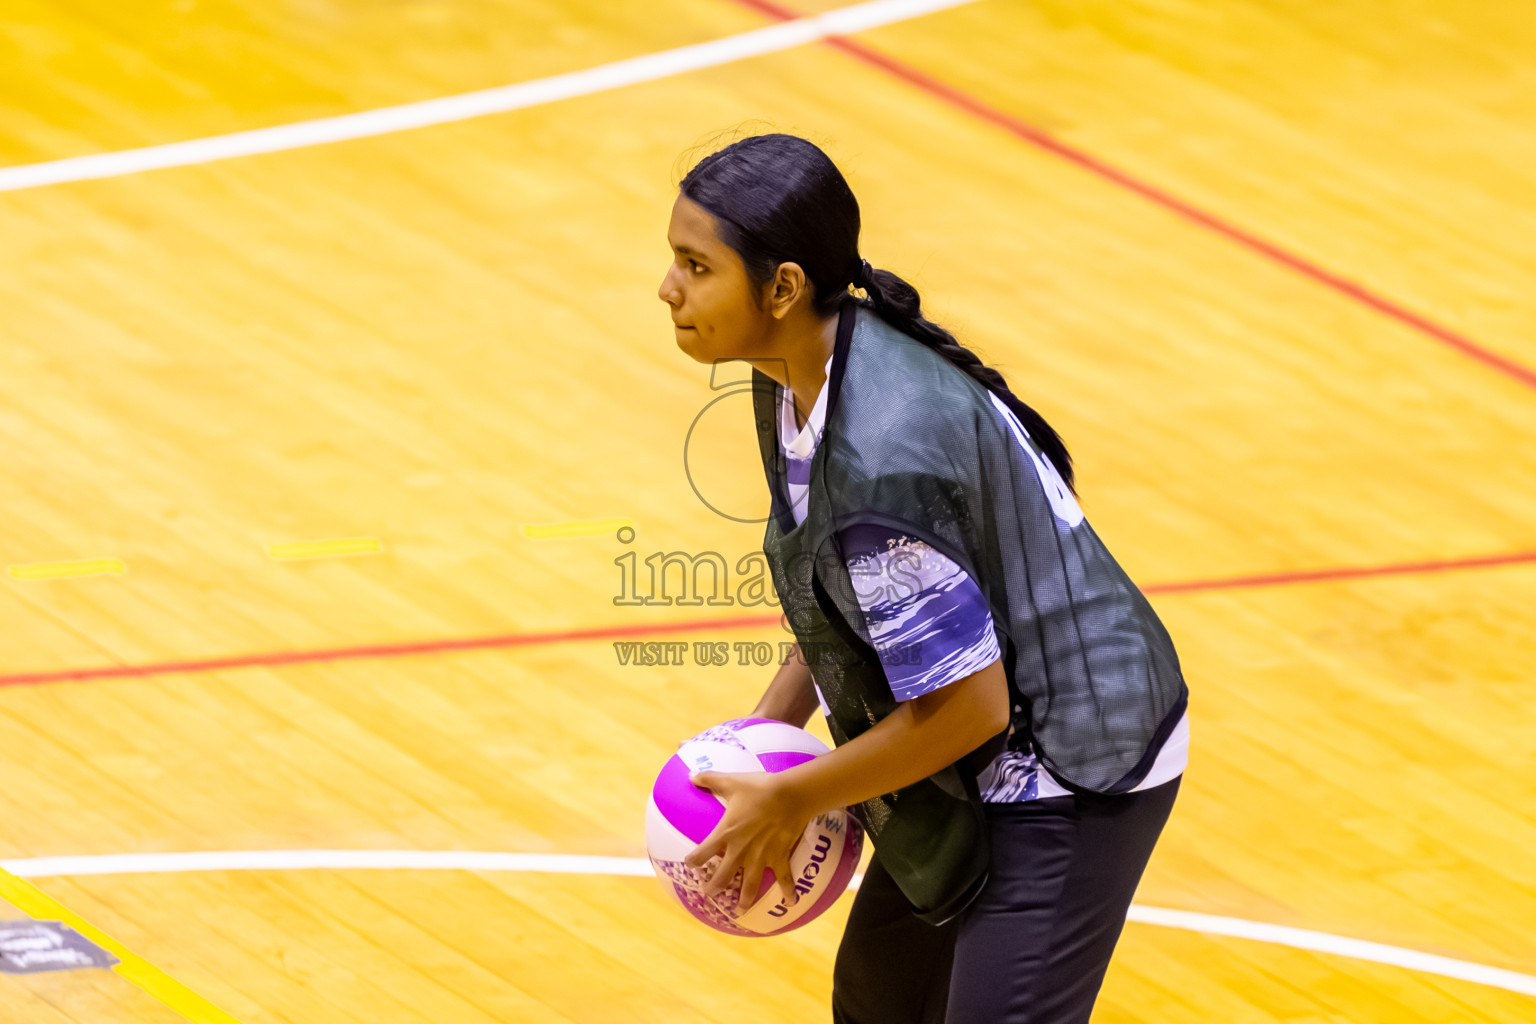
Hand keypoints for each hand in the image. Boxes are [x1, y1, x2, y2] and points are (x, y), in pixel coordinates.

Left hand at [683, 770, 809, 909]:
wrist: (790, 795)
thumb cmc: (759, 788)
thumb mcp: (731, 781)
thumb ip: (709, 779)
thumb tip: (690, 775)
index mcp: (726, 833)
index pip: (703, 852)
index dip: (693, 861)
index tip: (689, 864)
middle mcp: (741, 850)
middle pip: (723, 876)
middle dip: (714, 887)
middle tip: (710, 894)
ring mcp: (761, 857)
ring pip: (750, 884)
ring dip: (744, 899)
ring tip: (740, 910)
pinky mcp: (780, 857)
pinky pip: (784, 878)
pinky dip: (788, 892)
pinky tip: (790, 903)